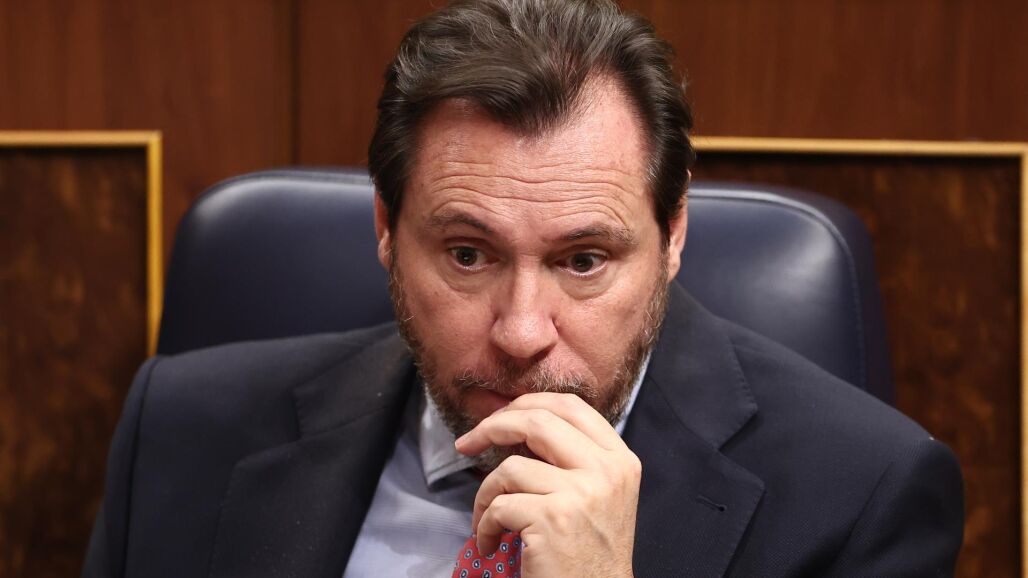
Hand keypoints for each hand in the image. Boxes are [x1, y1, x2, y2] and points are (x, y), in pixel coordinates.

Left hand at [455, 392, 640, 576]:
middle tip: (467, 444)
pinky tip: (491, 542)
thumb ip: (572, 457)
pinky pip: (500, 506)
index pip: (570, 406)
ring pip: (510, 468)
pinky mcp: (554, 519)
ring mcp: (582, 493)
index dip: (526, 403)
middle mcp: (606, 471)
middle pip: (538, 421)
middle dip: (492, 427)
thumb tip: (517, 422)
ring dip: (485, 494)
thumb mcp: (599, 494)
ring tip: (486, 519)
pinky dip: (485, 526)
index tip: (497, 419)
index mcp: (619, 459)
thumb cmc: (589, 552)